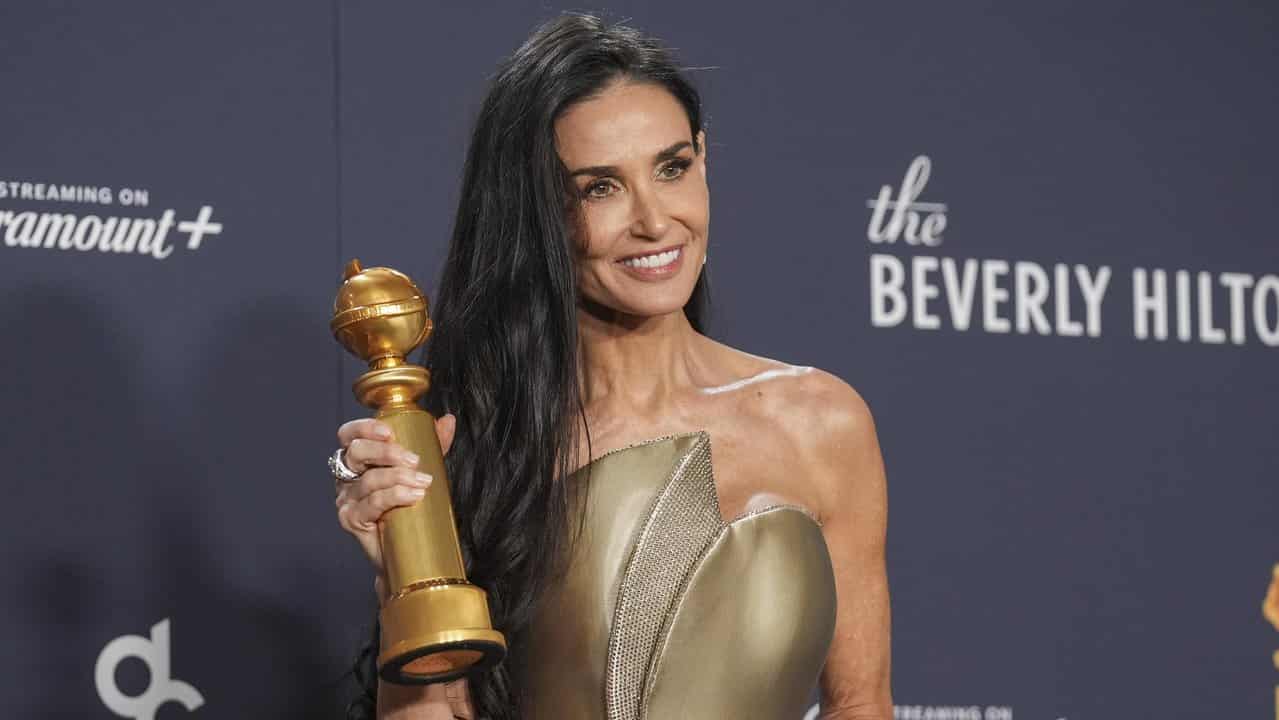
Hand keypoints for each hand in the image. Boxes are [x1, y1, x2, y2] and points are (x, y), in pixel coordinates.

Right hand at [333, 413, 457, 604]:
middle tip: (414, 460)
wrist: (410, 551)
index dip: (365, 428)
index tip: (390, 433)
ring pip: (368, 480)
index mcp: (358, 461)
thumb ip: (433, 445)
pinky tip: (414, 496)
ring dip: (398, 478)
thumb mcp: (423, 469)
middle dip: (386, 453)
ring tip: (424, 482)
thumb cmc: (411, 507)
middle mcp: (346, 478)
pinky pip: (372, 504)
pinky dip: (395, 496)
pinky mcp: (351, 519)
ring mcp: (346, 499)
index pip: (349, 435)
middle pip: (355, 453)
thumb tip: (448, 420)